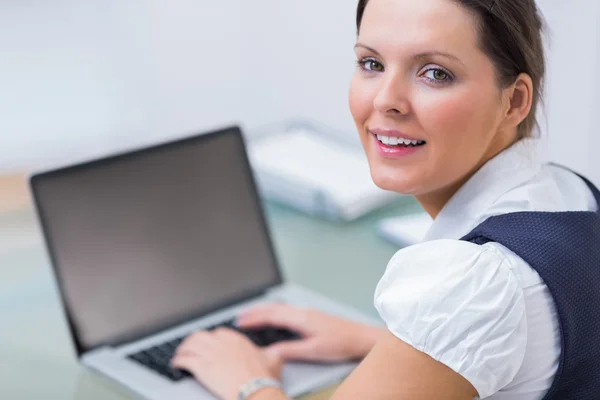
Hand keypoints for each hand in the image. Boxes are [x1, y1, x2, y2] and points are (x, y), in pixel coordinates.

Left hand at [171, 328, 282, 399]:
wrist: (254, 390)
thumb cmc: (263, 378)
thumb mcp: (273, 360)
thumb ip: (272, 353)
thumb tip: (277, 352)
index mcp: (235, 338)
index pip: (217, 332)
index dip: (210, 338)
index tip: (208, 343)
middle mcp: (221, 342)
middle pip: (200, 336)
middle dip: (192, 341)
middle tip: (188, 347)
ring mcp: (210, 353)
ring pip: (189, 346)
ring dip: (182, 350)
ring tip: (179, 354)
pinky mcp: (201, 366)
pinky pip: (184, 360)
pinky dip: (178, 361)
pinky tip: (176, 364)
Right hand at [237, 303, 384, 362]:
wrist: (361, 337)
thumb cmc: (341, 343)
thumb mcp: (313, 350)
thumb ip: (290, 350)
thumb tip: (270, 352)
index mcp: (301, 318)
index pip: (271, 316)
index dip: (254, 319)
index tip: (239, 322)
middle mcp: (303, 311)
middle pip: (273, 308)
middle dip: (254, 311)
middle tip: (239, 317)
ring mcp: (307, 311)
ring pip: (280, 307)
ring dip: (264, 310)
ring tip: (251, 315)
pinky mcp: (312, 314)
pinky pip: (287, 309)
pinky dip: (274, 311)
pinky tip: (274, 316)